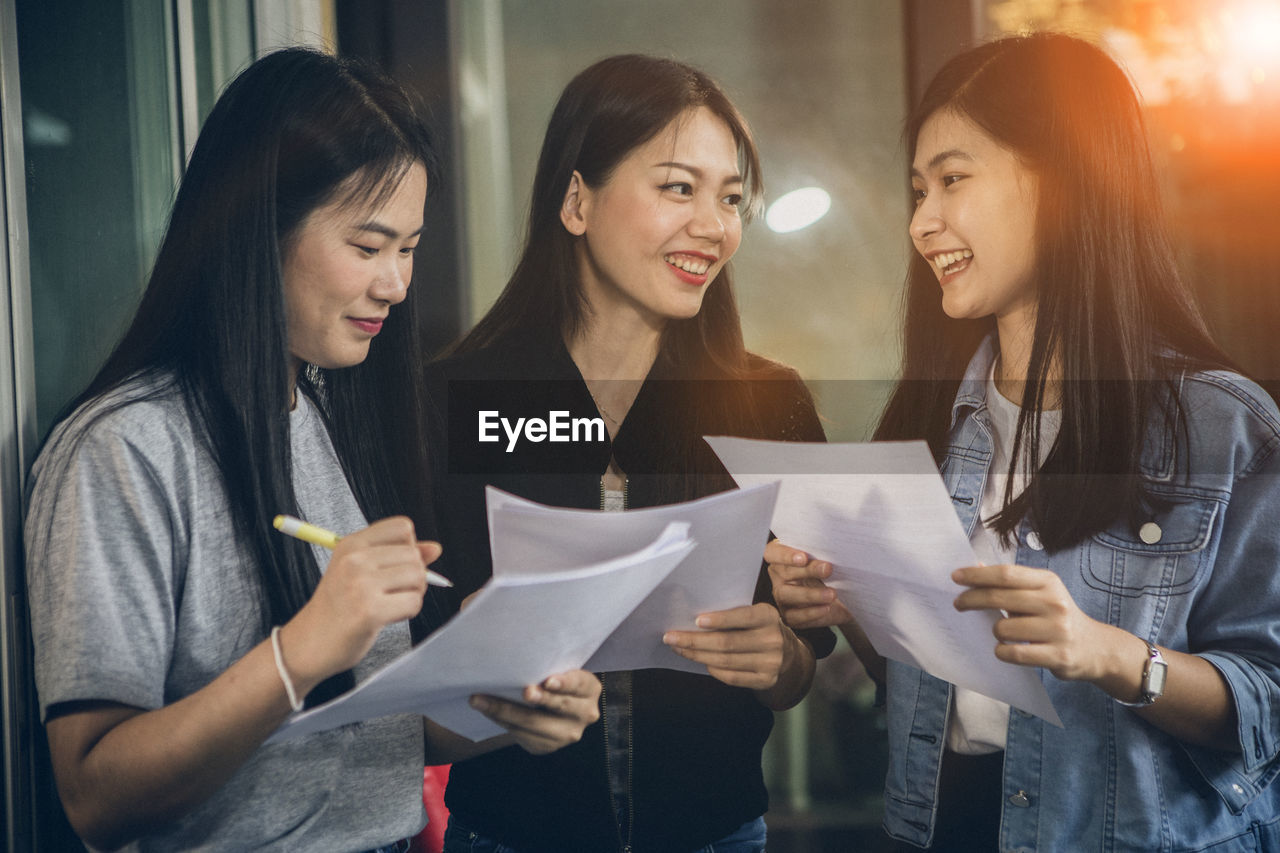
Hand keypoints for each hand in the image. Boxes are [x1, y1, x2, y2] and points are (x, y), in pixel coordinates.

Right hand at [283, 517, 440, 690]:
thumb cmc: (338, 607)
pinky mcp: (369, 611)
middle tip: (393, 592)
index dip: (409, 547)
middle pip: (414, 554)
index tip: (394, 566)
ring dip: (413, 594)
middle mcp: (355, 559)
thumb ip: (397, 555)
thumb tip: (435, 548)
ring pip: (418, 577)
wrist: (308, 644)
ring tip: (390, 603)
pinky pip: (413, 603)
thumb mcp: (360, 571)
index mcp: (351, 544)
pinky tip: (388, 616)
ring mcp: (361, 584)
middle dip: (414, 575)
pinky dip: (408, 612)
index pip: (403, 527)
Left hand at [469, 670, 600, 754]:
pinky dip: (503, 721)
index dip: (564, 683)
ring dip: (506, 711)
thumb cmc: (552, 675)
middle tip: (524, 692)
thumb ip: (547, 663)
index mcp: (590, 688)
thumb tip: (513, 654)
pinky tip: (487, 710)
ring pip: (536, 725)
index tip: (548, 680)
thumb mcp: (558, 666)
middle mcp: (585, 713)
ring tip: (481, 700)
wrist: (551, 703)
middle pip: (559, 706)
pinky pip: (523, 735)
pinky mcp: (548, 746)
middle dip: (539, 699)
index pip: (579, 684)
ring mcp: (568, 734)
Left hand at [662, 602, 797, 689]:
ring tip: (679, 648)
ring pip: (725, 661)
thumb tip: (693, 621)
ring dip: (697, 655)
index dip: (720, 619)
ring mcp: (771, 663)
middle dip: (694, 640)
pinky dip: (712, 669)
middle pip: (727, 642)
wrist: (788, 654)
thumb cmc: (759, 628)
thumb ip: (733, 615)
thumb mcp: (754, 615)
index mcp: (768, 616)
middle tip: (670, 637)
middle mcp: (773, 639)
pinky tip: (700, 661)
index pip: (742, 617)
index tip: (696, 621)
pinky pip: (731, 677)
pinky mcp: (765, 680)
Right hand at [765, 540, 850, 629]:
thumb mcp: (825, 563)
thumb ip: (822, 557)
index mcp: (782, 557)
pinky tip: (826, 608)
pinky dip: (812, 612)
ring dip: (810, 594)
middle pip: (784, 572)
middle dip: (807, 571)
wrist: (838, 599)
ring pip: (786, 595)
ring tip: (831, 594)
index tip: (804, 558)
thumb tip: (832, 555)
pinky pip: (796, 615)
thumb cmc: (827, 574)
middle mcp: (778, 576)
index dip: (785, 555)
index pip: (773, 552)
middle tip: (827, 569)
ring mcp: (781, 596)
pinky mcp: (788, 615)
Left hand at [952, 564, 1109, 681]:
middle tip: (958, 604)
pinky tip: (1006, 649)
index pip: (1006, 574)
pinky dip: (1002, 651)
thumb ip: (1011, 583)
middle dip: (972, 600)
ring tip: (1005, 633)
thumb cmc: (1057, 618)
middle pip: (999, 597)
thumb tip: (975, 568)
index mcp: (1048, 582)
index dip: (977, 575)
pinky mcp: (1057, 655)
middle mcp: (1054, 603)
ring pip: (1003, 629)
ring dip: (995, 632)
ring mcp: (1057, 630)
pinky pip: (1013, 653)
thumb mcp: (1041, 592)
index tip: (955, 577)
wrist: (1095, 648)